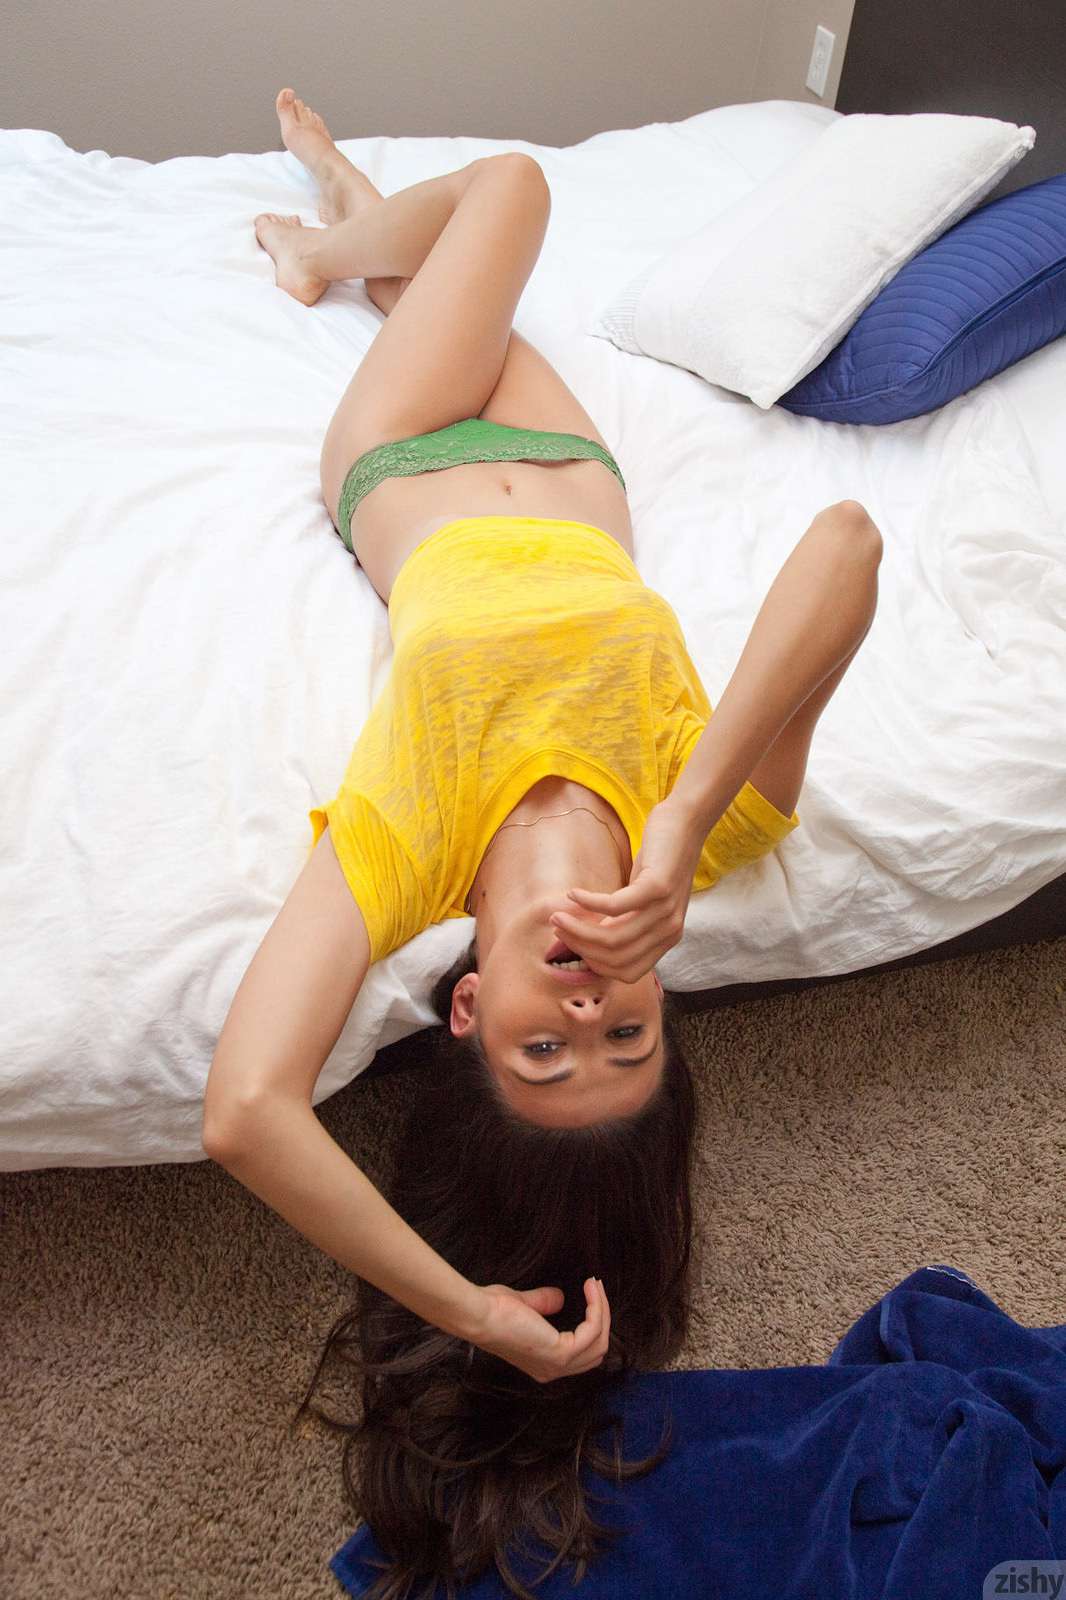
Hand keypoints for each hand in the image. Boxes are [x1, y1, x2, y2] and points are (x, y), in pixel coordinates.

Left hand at [468, 1277, 610, 1383]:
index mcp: (545, 1364)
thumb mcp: (524, 1307)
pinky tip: (590, 1289)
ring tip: (596, 1285)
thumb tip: (560, 1297)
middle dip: (602, 1318)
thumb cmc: (493, 1310)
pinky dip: (596, 1308)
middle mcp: (554, 1371)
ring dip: (602, 1310)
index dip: (592, 1325)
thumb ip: (542, 1304)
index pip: (583, 1354)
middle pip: (597, 1351)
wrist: (479, 1314)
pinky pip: (592, 1331)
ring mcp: (558, 1365)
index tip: (592, 1296)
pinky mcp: (561, 1352)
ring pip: (599, 1341)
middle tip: (597, 1288)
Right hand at [549, 796, 703, 983]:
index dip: (596, 964)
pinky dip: (588, 902)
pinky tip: (573, 893)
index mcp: (667, 939)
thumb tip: (584, 939)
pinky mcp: (656, 887)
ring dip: (578, 928)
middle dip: (580, 946)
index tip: (573, 946)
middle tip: (558, 929)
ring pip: (612, 936)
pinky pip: (614, 906)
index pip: (627, 972)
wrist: (685, 825)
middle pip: (615, 957)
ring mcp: (665, 910)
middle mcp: (669, 930)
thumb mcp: (643, 902)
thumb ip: (623, 923)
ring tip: (558, 915)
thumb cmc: (658, 863)